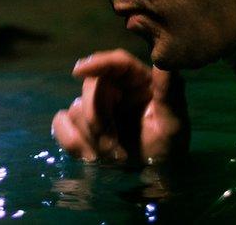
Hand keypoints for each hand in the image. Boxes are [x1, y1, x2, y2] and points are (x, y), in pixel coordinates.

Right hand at [51, 49, 188, 161]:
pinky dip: (72, 140)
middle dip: (98, 118)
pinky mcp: (81, 126)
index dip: (97, 63)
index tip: (78, 71)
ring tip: (115, 155)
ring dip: (92, 136)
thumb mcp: (174, 122)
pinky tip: (90, 155)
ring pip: (76, 109)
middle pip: (91, 87)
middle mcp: (115, 89)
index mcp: (138, 80)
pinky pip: (61, 124)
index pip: (116, 62)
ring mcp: (95, 107)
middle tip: (112, 144)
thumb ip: (170, 93)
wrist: (154, 173)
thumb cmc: (168, 145)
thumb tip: (164, 64)